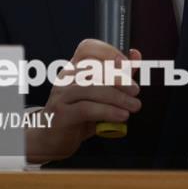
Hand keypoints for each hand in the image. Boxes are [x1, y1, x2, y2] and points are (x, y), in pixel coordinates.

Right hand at [25, 39, 141, 164]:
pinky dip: (108, 111)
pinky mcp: (61, 114)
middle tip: (135, 90)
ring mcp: (61, 95)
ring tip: (133, 106)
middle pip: (93, 68)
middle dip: (119, 78)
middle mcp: (66, 78)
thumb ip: (117, 76)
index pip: (87, 48)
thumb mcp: (99, 96)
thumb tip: (135, 55)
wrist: (52, 140)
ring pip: (91, 88)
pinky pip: (86, 108)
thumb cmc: (77, 116)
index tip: (126, 64)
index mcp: (74, 69)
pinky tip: (121, 116)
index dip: (108, 52)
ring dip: (117, 97)